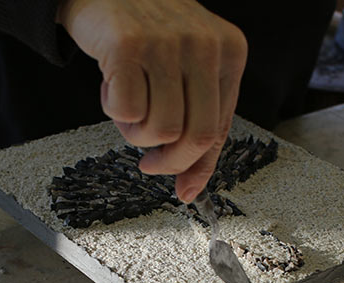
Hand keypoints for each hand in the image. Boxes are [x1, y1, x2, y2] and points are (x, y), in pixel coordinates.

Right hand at [56, 0, 247, 202]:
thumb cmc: (148, 33)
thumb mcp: (187, 66)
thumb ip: (196, 118)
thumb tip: (190, 187)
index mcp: (230, 51)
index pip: (221, 129)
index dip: (199, 167)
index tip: (184, 189)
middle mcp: (205, 45)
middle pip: (195, 137)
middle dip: (168, 162)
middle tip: (149, 162)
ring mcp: (168, 44)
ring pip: (160, 129)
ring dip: (136, 132)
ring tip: (128, 106)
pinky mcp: (129, 45)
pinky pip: (127, 111)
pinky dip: (114, 111)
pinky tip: (113, 88)